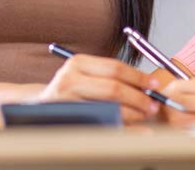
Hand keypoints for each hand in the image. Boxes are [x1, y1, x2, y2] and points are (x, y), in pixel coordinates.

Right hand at [36, 54, 159, 123]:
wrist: (40, 107)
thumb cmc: (71, 91)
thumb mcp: (85, 74)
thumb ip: (110, 76)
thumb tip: (147, 84)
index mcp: (78, 62)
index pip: (115, 68)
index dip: (138, 77)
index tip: (155, 85)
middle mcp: (70, 79)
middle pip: (113, 87)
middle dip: (138, 97)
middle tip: (153, 105)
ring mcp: (67, 101)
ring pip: (109, 108)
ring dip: (133, 114)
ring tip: (144, 116)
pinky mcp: (69, 120)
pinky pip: (102, 125)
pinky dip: (124, 129)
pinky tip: (136, 131)